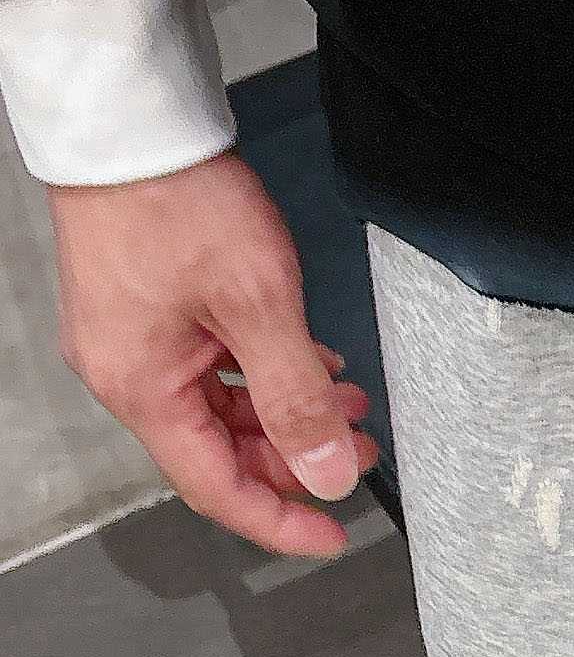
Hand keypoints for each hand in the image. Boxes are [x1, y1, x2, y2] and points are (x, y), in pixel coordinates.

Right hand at [51, 151, 376, 560]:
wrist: (129, 121)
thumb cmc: (182, 204)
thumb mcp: (259, 306)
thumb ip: (297, 399)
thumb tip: (328, 475)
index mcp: (143, 390)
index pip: (217, 488)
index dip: (280, 520)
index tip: (335, 535)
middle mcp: (127, 375)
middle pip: (220, 450)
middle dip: (295, 456)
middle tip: (362, 447)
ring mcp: (134, 339)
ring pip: (221, 406)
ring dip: (286, 410)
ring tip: (351, 400)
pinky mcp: (147, 306)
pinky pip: (210, 365)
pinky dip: (262, 373)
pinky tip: (314, 362)